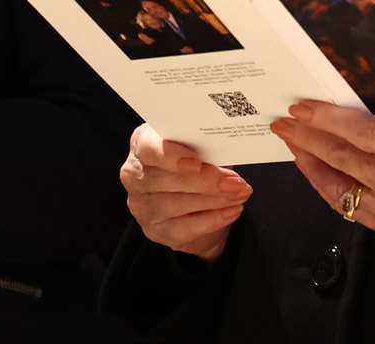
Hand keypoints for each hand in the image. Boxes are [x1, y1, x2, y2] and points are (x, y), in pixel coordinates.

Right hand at [120, 124, 249, 261]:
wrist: (194, 199)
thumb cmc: (196, 161)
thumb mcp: (199, 146)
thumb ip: (205, 145)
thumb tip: (228, 148)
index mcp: (142, 143)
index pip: (148, 148)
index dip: (171, 156)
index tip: (197, 163)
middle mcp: (135, 175)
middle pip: (164, 180)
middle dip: (205, 181)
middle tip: (236, 182)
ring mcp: (142, 205)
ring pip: (175, 205)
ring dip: (214, 200)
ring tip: (239, 194)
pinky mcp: (155, 230)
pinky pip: (183, 229)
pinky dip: (212, 219)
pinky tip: (232, 211)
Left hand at [270, 101, 374, 257]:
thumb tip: (353, 119)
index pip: (357, 131)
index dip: (325, 118)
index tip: (303, 107)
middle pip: (339, 156)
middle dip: (307, 137)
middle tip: (284, 123)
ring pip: (335, 183)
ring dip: (309, 161)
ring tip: (293, 143)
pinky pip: (344, 203)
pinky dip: (325, 184)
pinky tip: (314, 170)